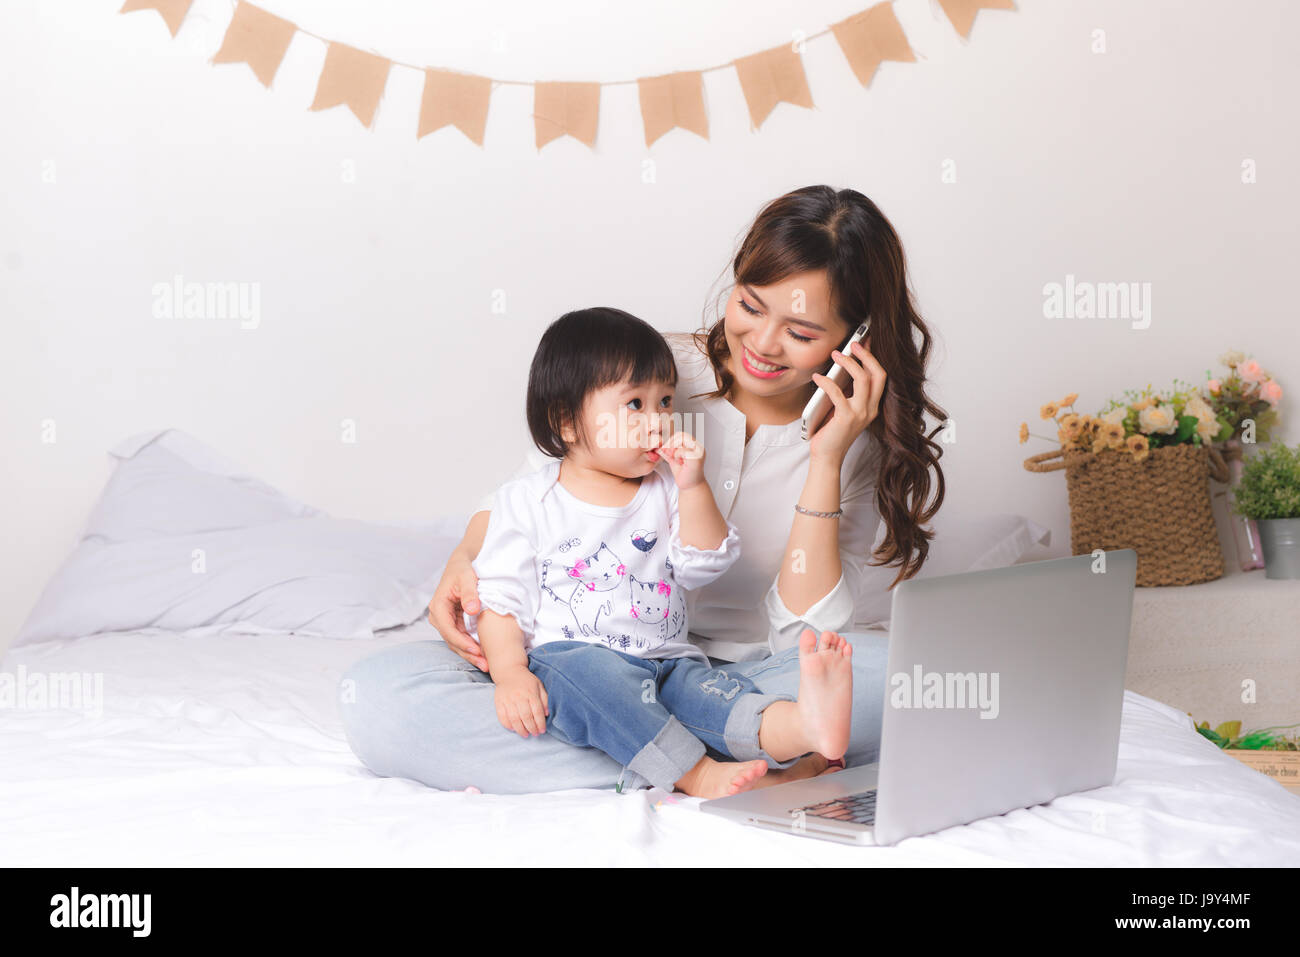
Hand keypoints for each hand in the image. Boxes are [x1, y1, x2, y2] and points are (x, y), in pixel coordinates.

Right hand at [426, 553, 488, 670]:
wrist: (462, 563)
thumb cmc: (464, 568)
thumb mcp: (467, 577)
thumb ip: (470, 592)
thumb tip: (472, 610)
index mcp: (438, 606)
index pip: (448, 630)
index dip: (462, 642)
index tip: (477, 650)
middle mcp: (438, 616)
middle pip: (452, 640)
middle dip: (468, 653)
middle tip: (485, 665)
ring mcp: (445, 620)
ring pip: (456, 642)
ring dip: (470, 654)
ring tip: (486, 665)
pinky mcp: (453, 622)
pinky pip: (461, 638)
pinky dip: (471, 647)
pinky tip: (484, 655)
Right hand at [494, 668, 549, 737]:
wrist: (509, 671)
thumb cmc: (526, 681)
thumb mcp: (539, 686)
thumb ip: (544, 700)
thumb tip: (546, 714)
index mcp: (531, 692)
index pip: (537, 711)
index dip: (540, 723)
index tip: (542, 730)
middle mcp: (519, 696)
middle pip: (526, 716)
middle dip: (532, 728)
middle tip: (535, 734)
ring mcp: (508, 699)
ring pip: (514, 718)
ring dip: (520, 729)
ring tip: (525, 734)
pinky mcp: (498, 701)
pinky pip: (502, 716)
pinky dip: (507, 725)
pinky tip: (513, 729)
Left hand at [655, 429, 705, 489]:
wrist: (689, 486)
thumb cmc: (684, 474)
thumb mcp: (673, 459)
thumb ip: (667, 451)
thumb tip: (657, 444)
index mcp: (693, 446)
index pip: (681, 434)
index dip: (671, 440)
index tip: (666, 449)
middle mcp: (698, 447)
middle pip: (682, 435)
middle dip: (671, 443)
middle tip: (668, 454)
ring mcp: (699, 452)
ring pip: (682, 440)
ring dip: (674, 449)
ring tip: (675, 458)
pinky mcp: (697, 458)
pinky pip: (683, 450)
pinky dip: (677, 455)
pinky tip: (679, 462)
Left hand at [808, 337, 886, 464]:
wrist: (827, 457)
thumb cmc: (832, 432)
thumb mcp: (844, 408)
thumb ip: (848, 392)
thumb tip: (842, 367)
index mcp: (872, 406)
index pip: (881, 377)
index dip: (874, 358)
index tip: (865, 342)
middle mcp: (870, 409)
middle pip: (878, 374)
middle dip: (867, 355)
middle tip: (853, 344)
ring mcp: (860, 414)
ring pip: (863, 380)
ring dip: (849, 363)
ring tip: (836, 355)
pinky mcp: (846, 418)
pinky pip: (838, 393)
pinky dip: (827, 382)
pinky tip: (817, 377)